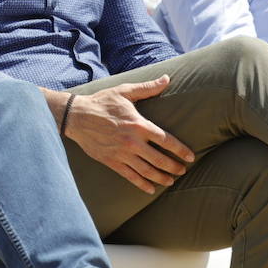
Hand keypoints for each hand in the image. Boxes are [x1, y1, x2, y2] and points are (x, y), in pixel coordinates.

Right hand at [58, 76, 195, 193]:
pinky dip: (142, 184)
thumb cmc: (101, 102)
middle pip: (160, 160)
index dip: (181, 150)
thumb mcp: (124, 92)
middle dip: (174, 167)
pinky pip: (130, 176)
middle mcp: (132, 142)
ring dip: (161, 178)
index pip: (166, 140)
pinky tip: (151, 189)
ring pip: (147, 171)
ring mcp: (122, 154)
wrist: (76, 116)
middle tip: (182, 171)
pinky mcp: (111, 161)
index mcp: (139, 125)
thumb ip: (147, 88)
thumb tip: (167, 78)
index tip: (190, 157)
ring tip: (171, 181)